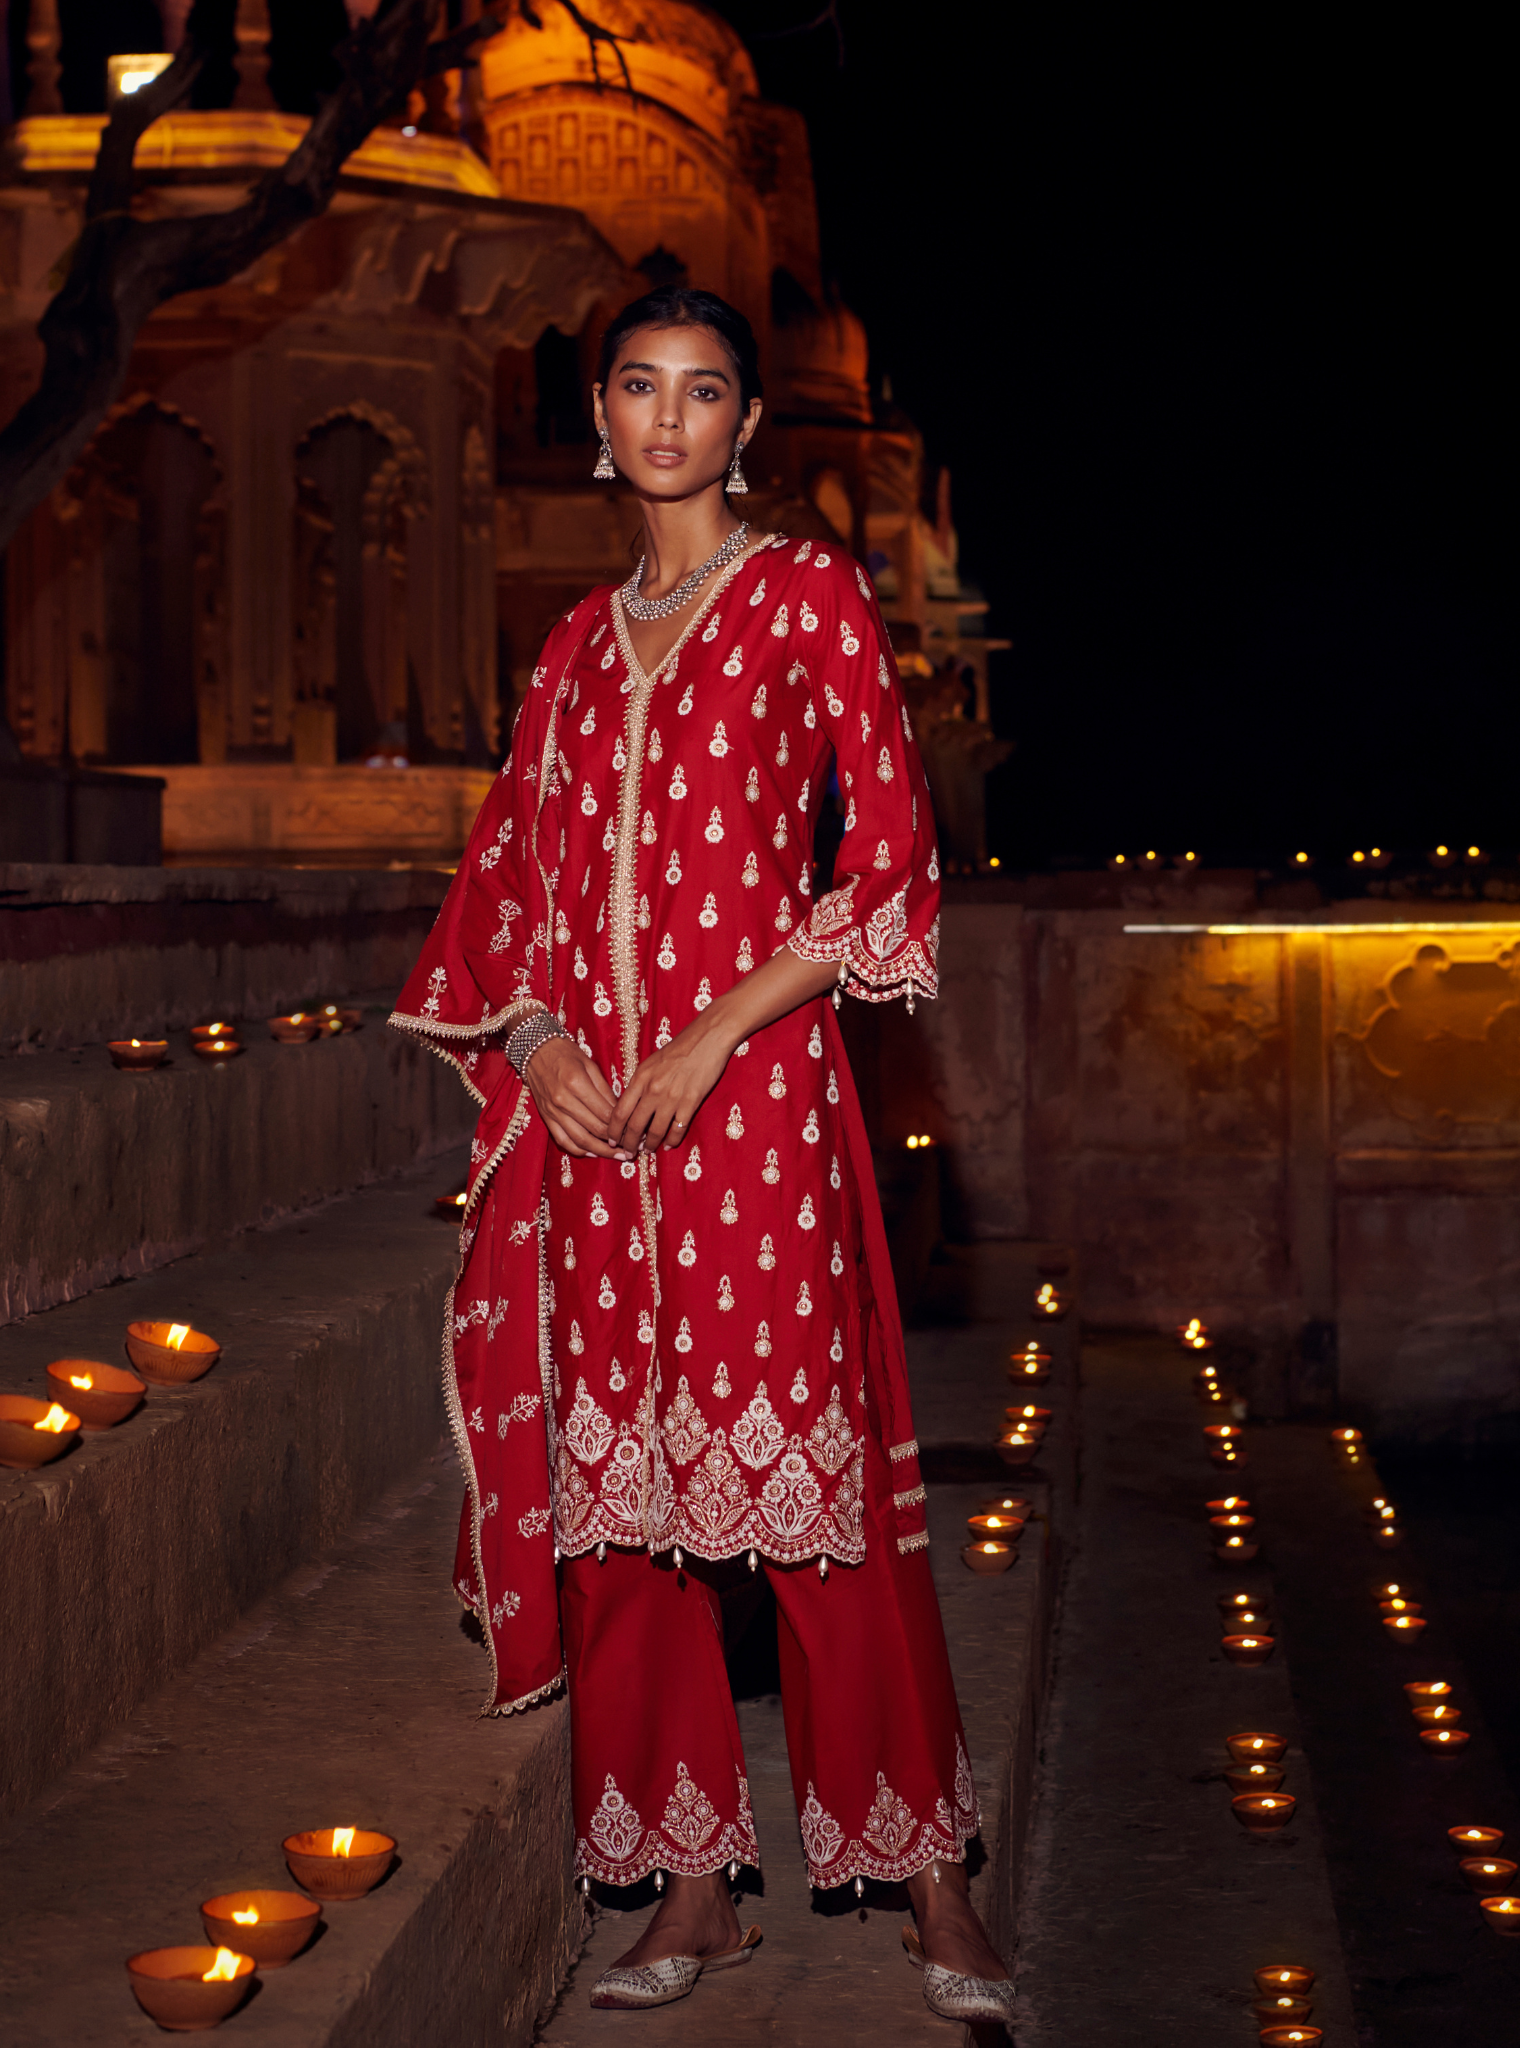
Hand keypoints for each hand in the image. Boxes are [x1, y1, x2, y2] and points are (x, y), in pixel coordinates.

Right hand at [522, 1037, 623, 1157]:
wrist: (535, 1051)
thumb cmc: (566, 1054)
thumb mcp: (590, 1065)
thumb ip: (605, 1090)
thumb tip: (621, 1112)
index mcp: (577, 1084)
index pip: (605, 1113)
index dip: (623, 1125)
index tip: (635, 1130)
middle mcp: (563, 1101)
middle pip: (596, 1129)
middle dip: (617, 1141)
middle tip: (633, 1147)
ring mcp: (553, 1112)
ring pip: (581, 1140)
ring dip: (602, 1151)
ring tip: (618, 1156)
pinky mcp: (546, 1118)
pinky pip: (564, 1141)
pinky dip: (579, 1150)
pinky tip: (594, 1153)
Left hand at [608, 1014, 732, 1153]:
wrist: (706, 1039)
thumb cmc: (678, 1049)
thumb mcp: (650, 1063)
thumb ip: (639, 1083)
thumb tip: (630, 1105)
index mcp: (640, 1078)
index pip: (619, 1111)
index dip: (613, 1131)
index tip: (612, 1140)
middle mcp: (652, 1090)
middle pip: (634, 1126)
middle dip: (629, 1144)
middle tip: (628, 1153)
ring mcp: (672, 1098)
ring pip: (655, 1131)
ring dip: (649, 1145)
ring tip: (647, 1150)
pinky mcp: (690, 1102)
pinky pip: (677, 1129)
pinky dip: (671, 1140)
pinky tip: (668, 1144)